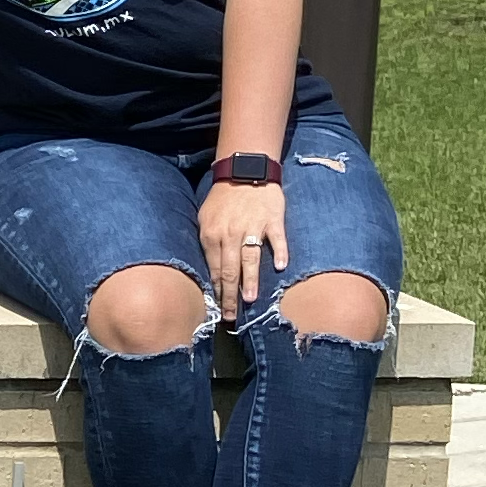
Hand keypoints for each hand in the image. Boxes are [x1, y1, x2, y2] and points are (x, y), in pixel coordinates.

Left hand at [198, 178, 285, 315]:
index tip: (218, 308)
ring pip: (250, 258)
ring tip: (250, 300)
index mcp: (212, 234)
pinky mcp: (272, 220)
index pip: (213, 269)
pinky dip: (278, 252)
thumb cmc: (224, 198)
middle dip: (229, 296)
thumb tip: (210, 271)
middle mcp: (230, 233)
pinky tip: (279, 266)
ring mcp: (252, 226)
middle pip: (229, 270)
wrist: (245, 170)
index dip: (216, 291)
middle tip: (231, 316)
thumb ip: (208, 242)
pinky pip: (276, 239)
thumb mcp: (206, 217)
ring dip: (250, 281)